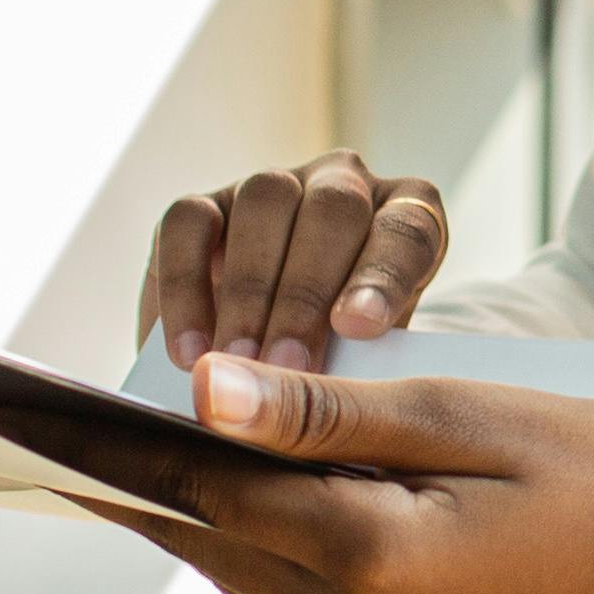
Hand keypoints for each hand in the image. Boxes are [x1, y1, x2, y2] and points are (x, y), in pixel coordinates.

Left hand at [66, 356, 593, 593]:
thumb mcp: (467, 414)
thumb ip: (327, 412)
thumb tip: (201, 392)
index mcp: (374, 564)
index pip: (215, 492)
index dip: (126, 445)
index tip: (39, 413)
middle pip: (214, 540)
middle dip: (151, 478)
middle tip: (60, 423)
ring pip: (244, 574)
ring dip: (209, 512)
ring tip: (149, 446)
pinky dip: (266, 544)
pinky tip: (254, 493)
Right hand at [145, 154, 450, 371]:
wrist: (281, 356)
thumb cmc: (346, 362)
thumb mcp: (369, 363)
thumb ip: (358, 372)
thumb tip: (318, 410)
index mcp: (409, 212)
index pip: (408, 230)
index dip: (383, 276)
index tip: (358, 329)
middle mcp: (343, 183)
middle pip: (333, 211)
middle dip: (305, 295)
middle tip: (285, 368)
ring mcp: (274, 185)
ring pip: (264, 202)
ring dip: (248, 289)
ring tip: (236, 363)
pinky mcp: (204, 203)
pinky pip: (187, 223)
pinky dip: (184, 287)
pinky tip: (190, 351)